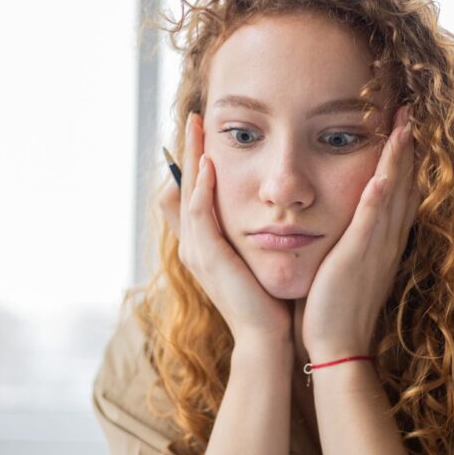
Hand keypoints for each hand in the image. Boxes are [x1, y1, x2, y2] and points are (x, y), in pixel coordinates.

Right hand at [159, 113, 292, 344]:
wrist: (267, 338)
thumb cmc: (268, 302)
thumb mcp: (256, 260)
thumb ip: (255, 236)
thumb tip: (269, 212)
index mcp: (204, 244)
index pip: (194, 192)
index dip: (195, 161)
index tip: (206, 131)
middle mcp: (193, 244)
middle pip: (184, 185)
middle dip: (188, 150)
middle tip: (194, 116)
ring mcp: (197, 251)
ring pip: (188, 193)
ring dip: (191, 158)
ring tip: (197, 127)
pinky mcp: (208, 257)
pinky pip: (199, 214)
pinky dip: (202, 187)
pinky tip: (208, 164)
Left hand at [300, 105, 419, 362]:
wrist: (337, 347)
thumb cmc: (335, 309)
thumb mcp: (345, 267)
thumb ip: (347, 241)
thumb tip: (338, 221)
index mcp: (382, 242)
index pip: (397, 192)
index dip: (402, 159)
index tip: (402, 128)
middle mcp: (386, 240)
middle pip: (404, 184)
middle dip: (407, 147)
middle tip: (410, 110)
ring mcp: (376, 248)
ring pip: (393, 194)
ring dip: (399, 158)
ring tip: (404, 122)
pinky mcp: (359, 258)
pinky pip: (373, 221)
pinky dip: (380, 195)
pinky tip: (384, 171)